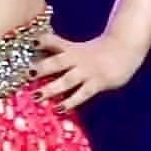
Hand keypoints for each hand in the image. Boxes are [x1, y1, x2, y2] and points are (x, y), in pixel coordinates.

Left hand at [30, 31, 146, 110]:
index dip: (40, 41)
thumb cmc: (98, 51)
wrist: (124, 49)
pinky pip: (82, 93)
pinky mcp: (98, 82)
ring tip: (37, 96)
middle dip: (41, 68)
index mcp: (71, 48)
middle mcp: (77, 58)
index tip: (26, 44)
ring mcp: (87, 71)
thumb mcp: (78, 48)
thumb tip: (37, 58)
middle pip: (56, 62)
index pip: (52, 41)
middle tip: (26, 74)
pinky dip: (70, 101)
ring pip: (67, 80)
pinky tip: (59, 108)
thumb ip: (60, 52)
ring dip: (51, 88)